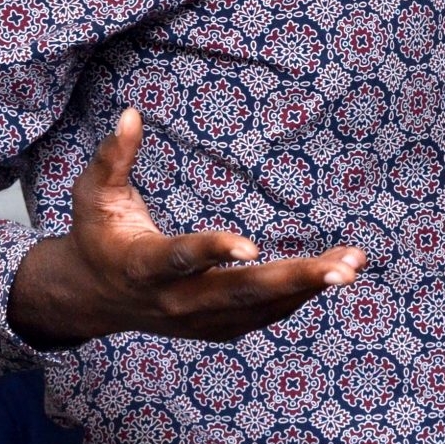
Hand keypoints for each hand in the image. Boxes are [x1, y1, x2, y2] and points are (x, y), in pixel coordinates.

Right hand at [7, 109, 364, 349]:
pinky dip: (298, 296)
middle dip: (294, 280)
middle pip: (238, 294)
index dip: (214, 252)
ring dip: (309, 286)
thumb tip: (131, 114)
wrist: (89, 298)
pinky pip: (263, 316)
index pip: (181, 259)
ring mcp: (195, 320)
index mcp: (142, 265)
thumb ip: (112, 157)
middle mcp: (172, 300)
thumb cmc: (97, 235)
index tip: (252, 246)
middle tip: (344, 269)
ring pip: (260, 308)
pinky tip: (334, 272)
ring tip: (355, 263)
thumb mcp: (93, 195)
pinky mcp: (213, 328)